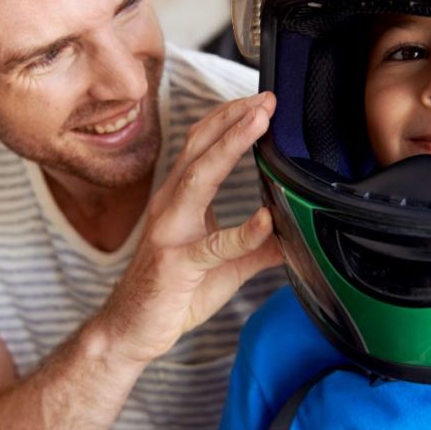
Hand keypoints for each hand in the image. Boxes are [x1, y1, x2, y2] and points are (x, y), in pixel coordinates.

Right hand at [94, 92, 282, 363]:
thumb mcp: (227, 265)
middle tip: (266, 99)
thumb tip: (297, 236)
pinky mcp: (177, 264)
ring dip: (231, 147)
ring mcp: (170, 232)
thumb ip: (259, 248)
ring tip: (259, 124)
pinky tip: (267, 220)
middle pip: (199, 148)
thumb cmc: (176, 293)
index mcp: (180, 200)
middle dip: (233, 119)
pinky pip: (213, 245)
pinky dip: (243, 232)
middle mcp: (170, 206)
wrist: (133, 330)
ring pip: (199, 179)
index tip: (262, 101)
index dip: (230, 120)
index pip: (202, 146)